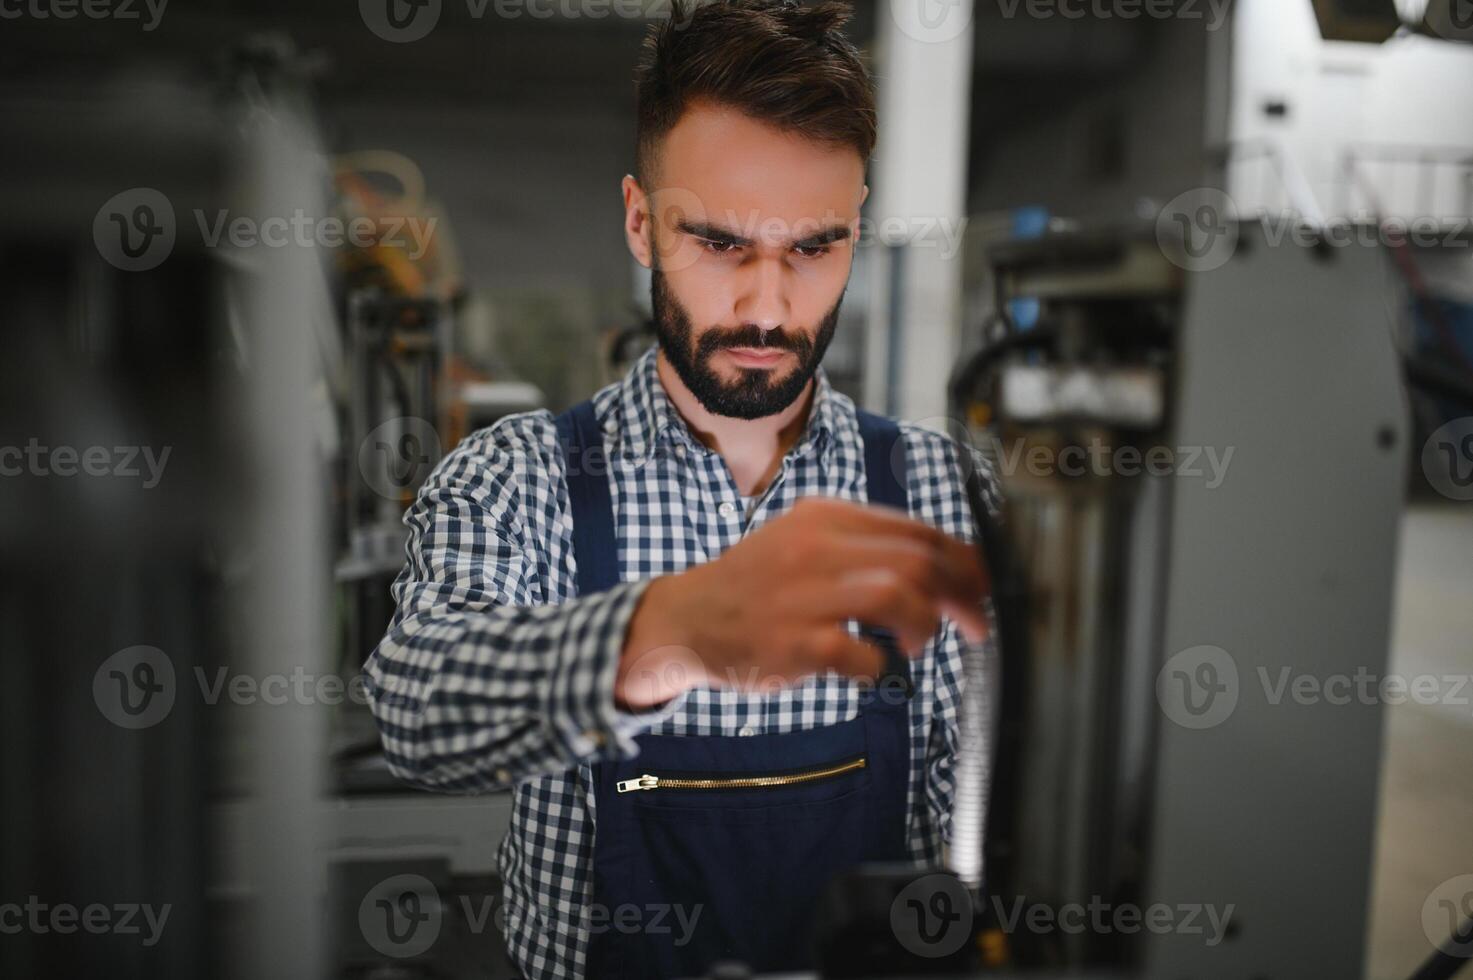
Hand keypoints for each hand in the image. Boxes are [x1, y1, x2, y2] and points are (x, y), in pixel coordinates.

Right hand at [616, 497, 988, 708]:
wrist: (686, 620)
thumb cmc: (757, 586)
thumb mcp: (805, 542)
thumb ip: (866, 548)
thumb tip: (948, 568)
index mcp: (825, 518)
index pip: (917, 531)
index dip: (965, 561)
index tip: (986, 587)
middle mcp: (816, 549)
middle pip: (918, 562)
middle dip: (961, 596)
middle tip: (975, 624)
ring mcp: (804, 596)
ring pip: (899, 596)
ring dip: (924, 626)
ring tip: (915, 642)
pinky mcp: (795, 643)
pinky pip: (864, 655)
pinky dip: (882, 666)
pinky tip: (872, 667)